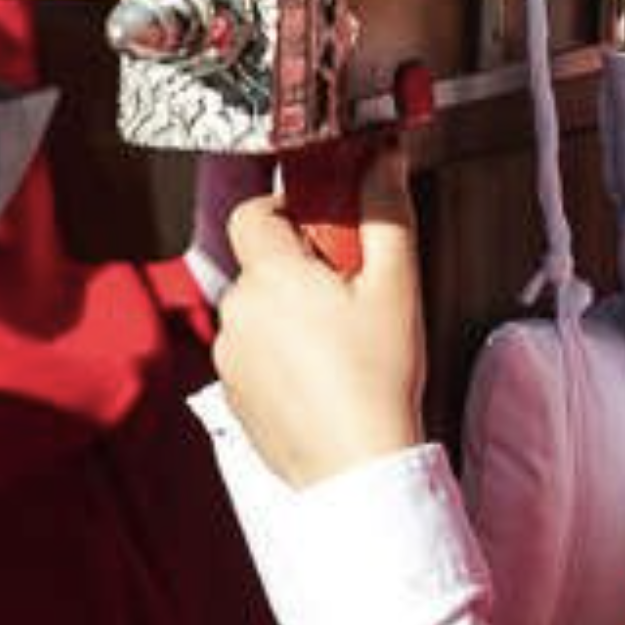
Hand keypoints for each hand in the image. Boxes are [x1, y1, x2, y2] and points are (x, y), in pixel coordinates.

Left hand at [210, 149, 427, 487]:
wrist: (358, 465)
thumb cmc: (377, 380)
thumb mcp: (396, 287)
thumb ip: (386, 214)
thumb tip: (383, 159)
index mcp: (268, 276)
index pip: (251, 213)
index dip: (287, 212)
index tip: (325, 230)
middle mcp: (236, 310)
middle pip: (260, 264)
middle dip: (300, 268)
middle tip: (350, 292)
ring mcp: (228, 353)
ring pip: (258, 310)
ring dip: (291, 312)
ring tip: (341, 342)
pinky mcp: (231, 390)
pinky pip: (253, 352)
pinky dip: (281, 354)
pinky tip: (322, 374)